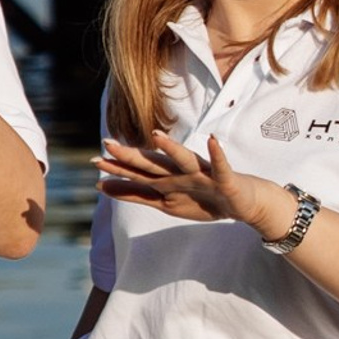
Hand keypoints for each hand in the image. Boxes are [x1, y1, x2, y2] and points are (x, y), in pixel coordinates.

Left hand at [96, 133, 287, 233]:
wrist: (244, 202)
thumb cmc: (204, 198)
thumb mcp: (165, 201)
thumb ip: (133, 193)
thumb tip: (99, 186)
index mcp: (168, 178)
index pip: (139, 172)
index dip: (118, 167)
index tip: (93, 161)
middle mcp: (182, 172)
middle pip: (155, 164)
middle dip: (133, 156)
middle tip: (108, 143)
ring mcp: (204, 174)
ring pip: (185, 160)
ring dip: (172, 148)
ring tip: (156, 136)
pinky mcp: (225, 179)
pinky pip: (221, 166)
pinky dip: (217, 154)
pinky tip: (212, 141)